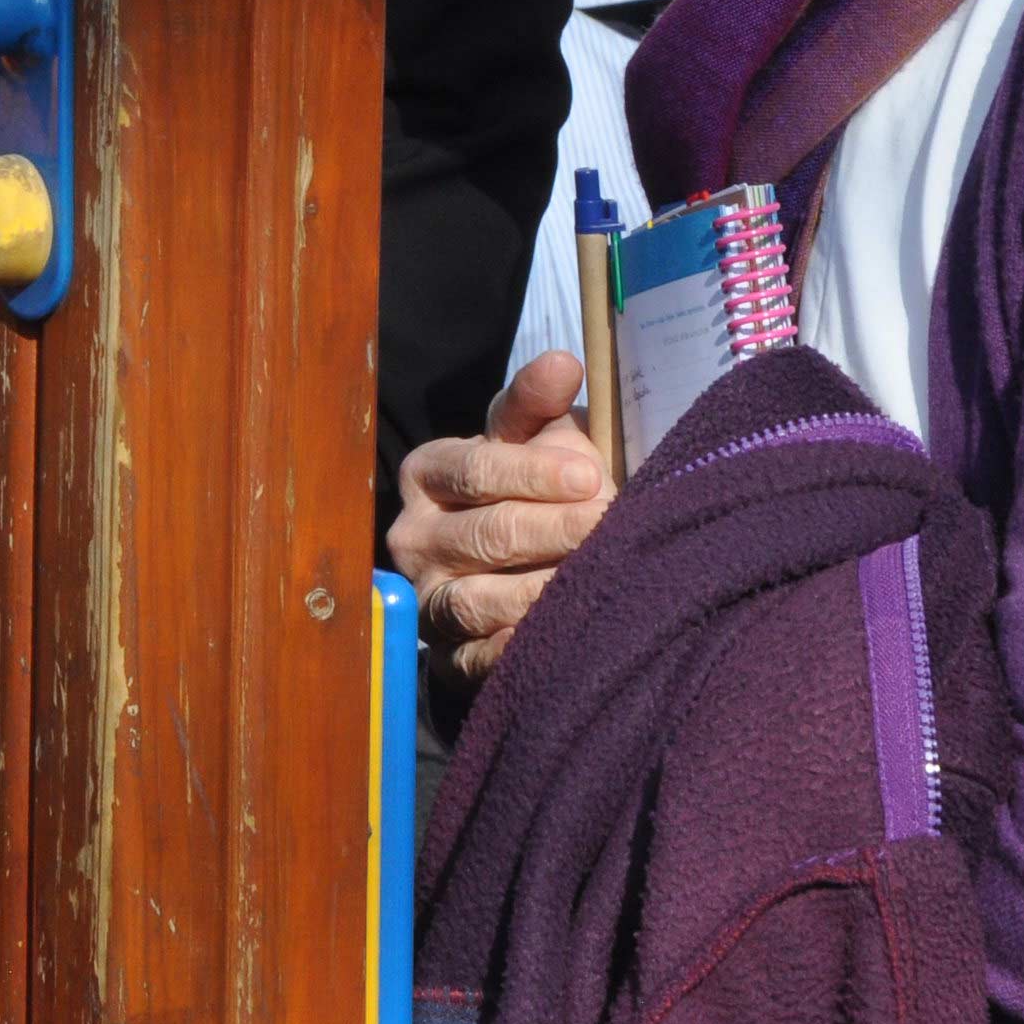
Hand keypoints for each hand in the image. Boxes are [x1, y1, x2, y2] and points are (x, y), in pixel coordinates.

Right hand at [388, 350, 610, 681]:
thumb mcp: (532, 439)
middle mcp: (414, 537)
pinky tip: (559, 638)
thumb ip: (541, 404)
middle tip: (609, 525)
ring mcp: (427, 599)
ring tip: (597, 581)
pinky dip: (514, 652)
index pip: (471, 471)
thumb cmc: (530, 486)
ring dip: (541, 592)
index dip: (531, 473)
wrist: (513, 563)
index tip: (591, 474)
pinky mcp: (445, 657)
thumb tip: (564, 362)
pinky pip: (475, 660)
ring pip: (475, 602)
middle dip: (551, 530)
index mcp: (428, 474)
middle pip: (480, 535)